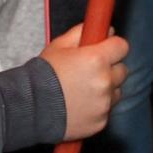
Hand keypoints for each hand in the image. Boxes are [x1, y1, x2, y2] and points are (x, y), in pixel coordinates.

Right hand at [41, 23, 129, 140]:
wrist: (29, 107)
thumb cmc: (43, 75)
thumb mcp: (59, 45)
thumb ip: (82, 33)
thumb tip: (105, 30)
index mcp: (96, 59)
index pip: (122, 46)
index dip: (113, 46)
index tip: (106, 49)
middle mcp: (105, 81)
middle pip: (122, 70)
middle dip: (110, 68)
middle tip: (90, 71)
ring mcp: (104, 103)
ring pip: (116, 91)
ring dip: (106, 89)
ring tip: (82, 90)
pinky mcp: (101, 121)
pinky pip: (106, 110)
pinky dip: (97, 107)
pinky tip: (79, 105)